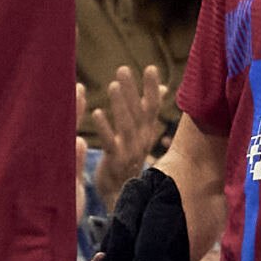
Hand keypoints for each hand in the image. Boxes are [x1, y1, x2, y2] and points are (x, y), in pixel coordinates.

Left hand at [91, 65, 168, 210]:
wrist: (122, 192)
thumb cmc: (130, 156)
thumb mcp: (142, 132)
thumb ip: (150, 109)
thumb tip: (164, 88)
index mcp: (147, 130)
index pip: (152, 106)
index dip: (152, 88)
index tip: (150, 68)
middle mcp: (142, 139)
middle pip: (138, 112)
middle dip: (132, 90)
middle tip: (122, 70)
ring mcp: (130, 151)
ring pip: (127, 125)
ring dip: (120, 105)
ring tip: (112, 86)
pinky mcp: (115, 161)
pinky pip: (110, 143)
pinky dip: (105, 128)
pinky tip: (96, 113)